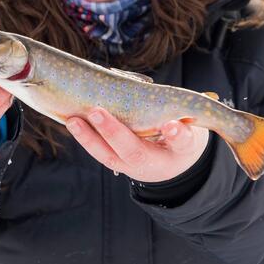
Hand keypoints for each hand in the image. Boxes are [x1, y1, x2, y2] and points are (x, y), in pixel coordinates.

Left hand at [66, 107, 209, 181]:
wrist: (172, 168)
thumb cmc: (183, 139)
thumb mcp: (193, 129)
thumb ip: (186, 117)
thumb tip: (187, 95)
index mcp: (179, 153)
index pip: (181, 144)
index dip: (177, 136)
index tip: (175, 127)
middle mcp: (152, 163)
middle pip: (133, 151)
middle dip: (114, 132)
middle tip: (97, 113)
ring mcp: (130, 165)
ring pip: (107, 155)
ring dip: (88, 138)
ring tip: (73, 120)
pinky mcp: (115, 160)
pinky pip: (98, 151)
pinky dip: (84, 137)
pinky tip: (70, 120)